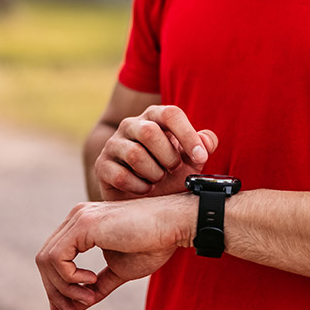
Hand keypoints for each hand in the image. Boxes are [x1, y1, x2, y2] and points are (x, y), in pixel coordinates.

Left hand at [36, 194, 194, 309]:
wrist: (173, 226)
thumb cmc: (153, 244)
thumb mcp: (120, 271)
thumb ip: (98, 285)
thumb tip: (78, 306)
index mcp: (82, 225)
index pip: (53, 257)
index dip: (55, 286)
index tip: (67, 309)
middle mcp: (75, 218)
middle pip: (44, 260)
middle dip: (55, 291)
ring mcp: (78, 218)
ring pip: (46, 260)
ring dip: (64, 288)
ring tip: (89, 298)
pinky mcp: (84, 224)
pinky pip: (57, 258)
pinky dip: (69, 277)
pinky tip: (92, 280)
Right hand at [95, 105, 218, 200]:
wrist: (142, 195)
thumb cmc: (169, 171)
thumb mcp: (190, 160)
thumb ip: (203, 146)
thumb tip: (207, 140)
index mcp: (155, 117)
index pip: (170, 114)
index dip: (188, 135)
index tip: (201, 157)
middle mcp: (131, 125)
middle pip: (149, 132)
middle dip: (168, 157)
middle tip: (173, 169)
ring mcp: (114, 144)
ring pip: (134, 155)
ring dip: (154, 173)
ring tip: (158, 179)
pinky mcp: (102, 165)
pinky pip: (120, 175)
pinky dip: (139, 187)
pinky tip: (144, 189)